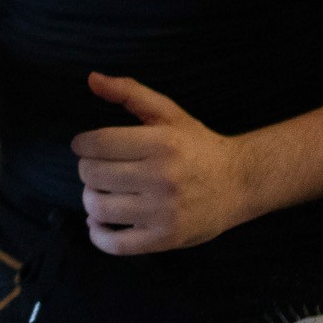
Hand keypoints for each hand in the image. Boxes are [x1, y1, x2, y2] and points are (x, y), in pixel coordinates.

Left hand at [72, 74, 248, 254]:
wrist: (240, 183)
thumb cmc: (197, 146)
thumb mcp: (168, 113)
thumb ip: (129, 92)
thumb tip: (91, 79)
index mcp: (161, 144)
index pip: (98, 144)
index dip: (82, 144)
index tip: (84, 146)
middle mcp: (162, 178)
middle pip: (93, 175)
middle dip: (87, 170)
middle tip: (98, 168)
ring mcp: (164, 212)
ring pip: (99, 208)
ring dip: (91, 199)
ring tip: (101, 192)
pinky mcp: (166, 239)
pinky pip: (115, 244)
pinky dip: (98, 235)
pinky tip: (99, 223)